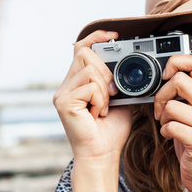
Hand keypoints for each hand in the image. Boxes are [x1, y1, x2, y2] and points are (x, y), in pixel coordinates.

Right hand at [53, 30, 131, 164]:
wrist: (102, 155)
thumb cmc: (110, 132)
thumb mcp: (120, 99)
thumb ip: (118, 79)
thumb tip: (129, 61)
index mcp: (77, 82)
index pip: (80, 47)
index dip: (96, 36)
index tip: (114, 35)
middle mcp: (66, 86)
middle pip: (84, 52)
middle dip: (105, 70)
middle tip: (111, 94)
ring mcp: (62, 93)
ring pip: (89, 68)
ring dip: (104, 88)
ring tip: (103, 108)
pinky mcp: (63, 102)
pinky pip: (90, 86)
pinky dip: (101, 99)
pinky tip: (97, 114)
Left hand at [152, 54, 191, 191]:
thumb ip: (188, 99)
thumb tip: (168, 79)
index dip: (177, 63)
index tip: (165, 76)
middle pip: (180, 81)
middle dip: (162, 94)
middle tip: (160, 110)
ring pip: (172, 106)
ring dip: (163, 118)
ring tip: (169, 127)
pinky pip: (171, 126)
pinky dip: (165, 132)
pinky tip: (171, 138)